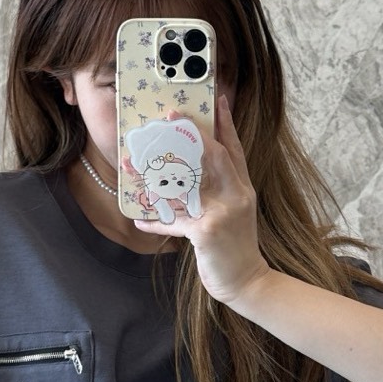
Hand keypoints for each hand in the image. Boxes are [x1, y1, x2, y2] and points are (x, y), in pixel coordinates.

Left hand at [129, 92, 271, 309]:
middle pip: (214, 155)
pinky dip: (156, 221)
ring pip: (187, 182)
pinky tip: (140, 220)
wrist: (248, 282)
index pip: (234, 149)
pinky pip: (175, 221)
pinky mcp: (207, 232)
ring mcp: (223, 212)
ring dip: (157, 172)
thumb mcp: (233, 215)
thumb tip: (187, 179)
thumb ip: (215, 195)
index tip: (217, 99)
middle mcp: (236, 195)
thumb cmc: (235, 248)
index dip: (226, 123)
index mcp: (242, 189)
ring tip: (134, 162)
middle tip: (170, 114)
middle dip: (192, 133)